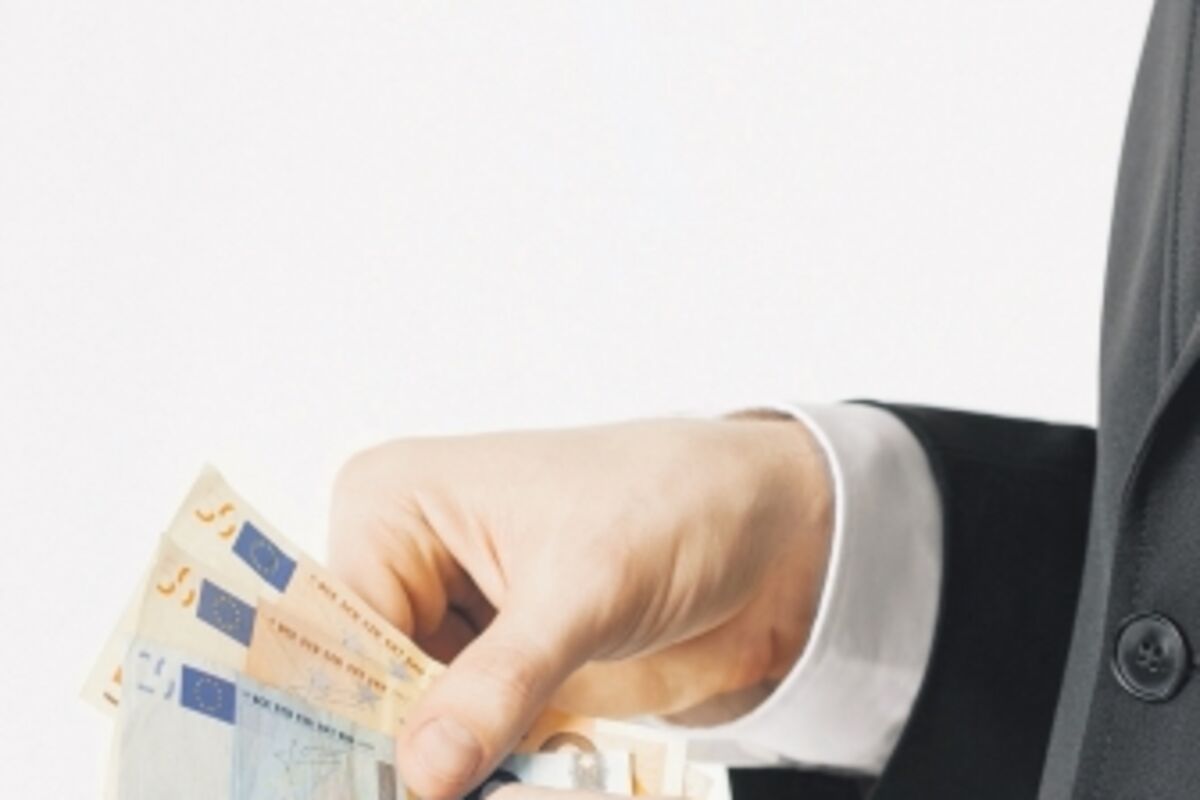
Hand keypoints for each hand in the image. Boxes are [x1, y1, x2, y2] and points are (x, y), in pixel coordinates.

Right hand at [328, 415, 832, 799]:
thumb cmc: (671, 506)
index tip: (390, 780)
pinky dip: (491, 772)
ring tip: (507, 783)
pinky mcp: (500, 666)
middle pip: (368, 685)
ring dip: (455, 771)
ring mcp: (455, 620)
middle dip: (407, 754)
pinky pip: (470, 737)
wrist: (766, 530)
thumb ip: (500, 682)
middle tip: (451, 792)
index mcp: (395, 503)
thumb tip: (419, 772)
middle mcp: (408, 561)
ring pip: (419, 723)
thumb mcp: (584, 590)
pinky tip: (523, 782)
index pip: (336, 631)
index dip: (352, 716)